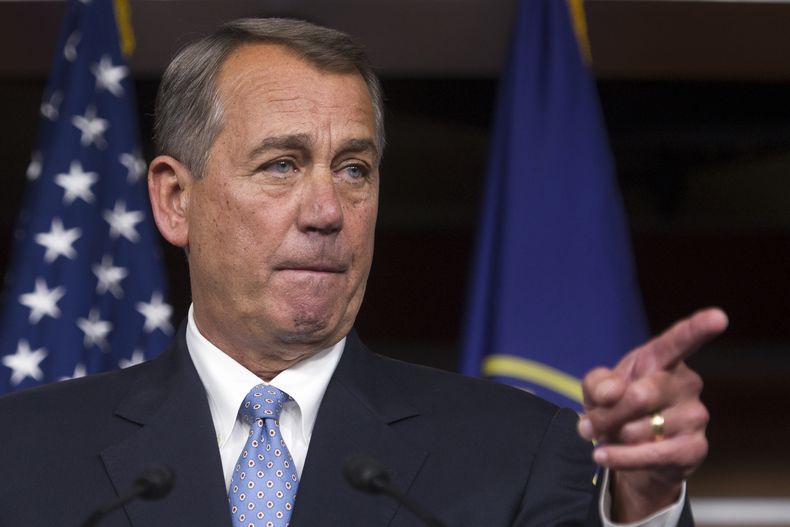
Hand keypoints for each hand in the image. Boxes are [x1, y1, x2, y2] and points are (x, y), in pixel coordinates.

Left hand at [577, 308, 727, 521]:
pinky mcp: (694, 448)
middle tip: (587, 424)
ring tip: (607, 436)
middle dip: (606, 414)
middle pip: (640, 396)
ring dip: (612, 436)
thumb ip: (598, 383)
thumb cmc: (617, 406)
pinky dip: (621, 457)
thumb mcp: (598, 389)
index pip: (680, 341)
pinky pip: (651, 455)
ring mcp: (695, 416)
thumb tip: (611, 394)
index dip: (698, 328)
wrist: (632, 449)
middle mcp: (686, 383)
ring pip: (639, 429)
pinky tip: (603, 455)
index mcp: (663, 359)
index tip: (719, 317)